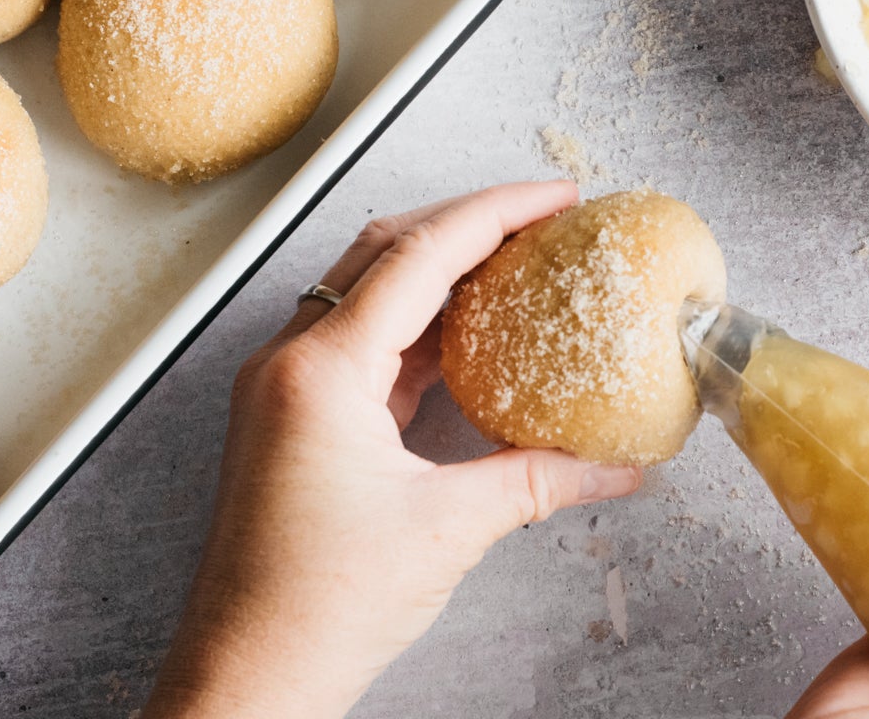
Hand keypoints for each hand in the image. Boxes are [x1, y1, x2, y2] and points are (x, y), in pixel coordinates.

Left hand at [144, 181, 642, 718]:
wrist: (247, 676)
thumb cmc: (318, 607)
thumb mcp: (450, 529)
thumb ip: (542, 481)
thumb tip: (621, 465)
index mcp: (320, 370)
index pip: (420, 254)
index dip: (497, 213)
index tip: (557, 197)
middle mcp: (291, 363)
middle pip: (386, 252)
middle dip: (468, 224)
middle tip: (544, 221)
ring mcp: (286, 391)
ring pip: (370, 295)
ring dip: (444, 275)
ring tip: (519, 268)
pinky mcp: (294, 423)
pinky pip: (363, 348)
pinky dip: (421, 331)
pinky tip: (475, 341)